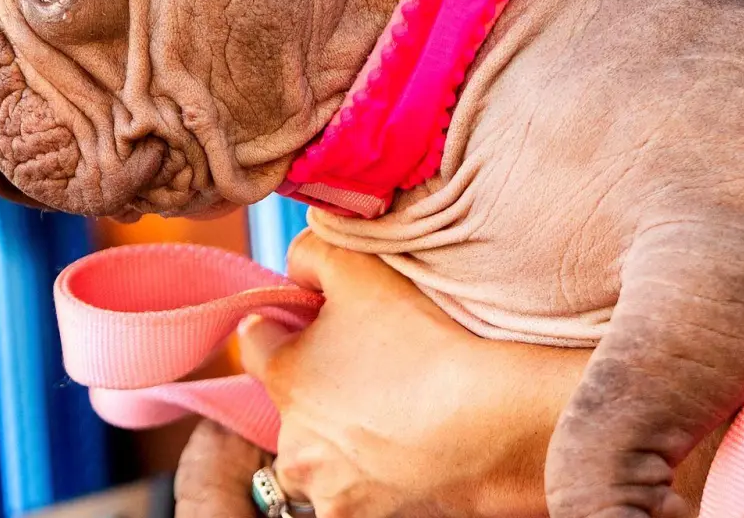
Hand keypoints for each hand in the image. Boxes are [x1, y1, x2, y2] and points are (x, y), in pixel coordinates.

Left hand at [232, 229, 586, 517]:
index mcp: (282, 375)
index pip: (257, 338)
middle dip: (320, 384)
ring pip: (316, 451)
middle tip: (375, 367)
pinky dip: (368, 475)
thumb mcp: (361, 269)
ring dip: (340, 435)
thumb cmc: (424, 344)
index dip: (290, 321)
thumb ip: (312, 254)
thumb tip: (295, 267)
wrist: (486, 423)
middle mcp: (289, 438)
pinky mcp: (353, 517)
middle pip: (291, 399)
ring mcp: (322, 484)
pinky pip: (348, 491)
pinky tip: (405, 448)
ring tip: (394, 412)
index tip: (326, 321)